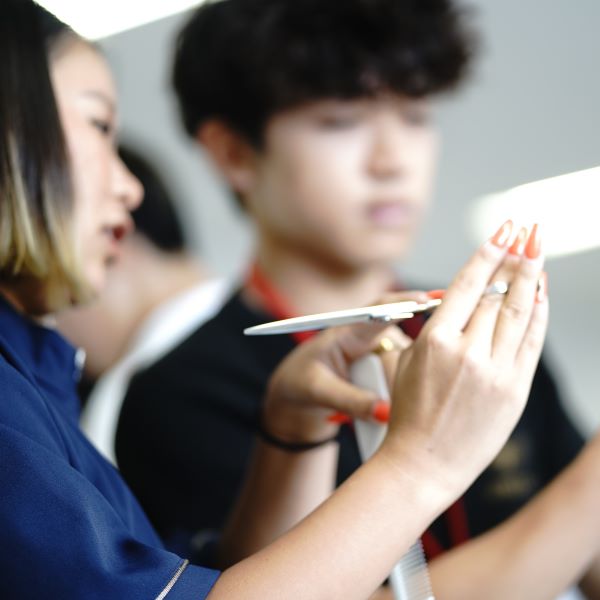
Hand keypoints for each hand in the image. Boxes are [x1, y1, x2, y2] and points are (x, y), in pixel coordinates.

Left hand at [262, 294, 416, 444]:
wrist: (295, 395)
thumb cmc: (301, 382)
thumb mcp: (318, 391)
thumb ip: (350, 400)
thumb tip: (385, 413)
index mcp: (348, 331)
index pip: (380, 310)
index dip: (404, 302)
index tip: (427, 300)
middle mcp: (370, 337)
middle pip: (405, 345)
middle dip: (409, 371)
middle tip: (393, 404)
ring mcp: (381, 355)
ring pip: (410, 366)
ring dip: (405, 387)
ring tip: (384, 411)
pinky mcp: (388, 372)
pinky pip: (406, 381)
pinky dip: (403, 396)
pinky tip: (390, 412)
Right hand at [380, 223, 546, 497]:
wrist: (423, 463)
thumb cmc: (409, 413)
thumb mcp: (409, 362)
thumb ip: (436, 329)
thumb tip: (462, 300)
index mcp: (435, 341)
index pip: (467, 285)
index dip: (489, 253)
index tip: (504, 230)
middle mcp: (467, 352)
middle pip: (497, 295)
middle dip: (515, 260)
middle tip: (529, 233)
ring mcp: (495, 372)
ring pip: (519, 313)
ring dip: (531, 279)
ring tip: (538, 253)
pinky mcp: (514, 390)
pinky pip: (531, 341)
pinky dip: (539, 314)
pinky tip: (541, 294)